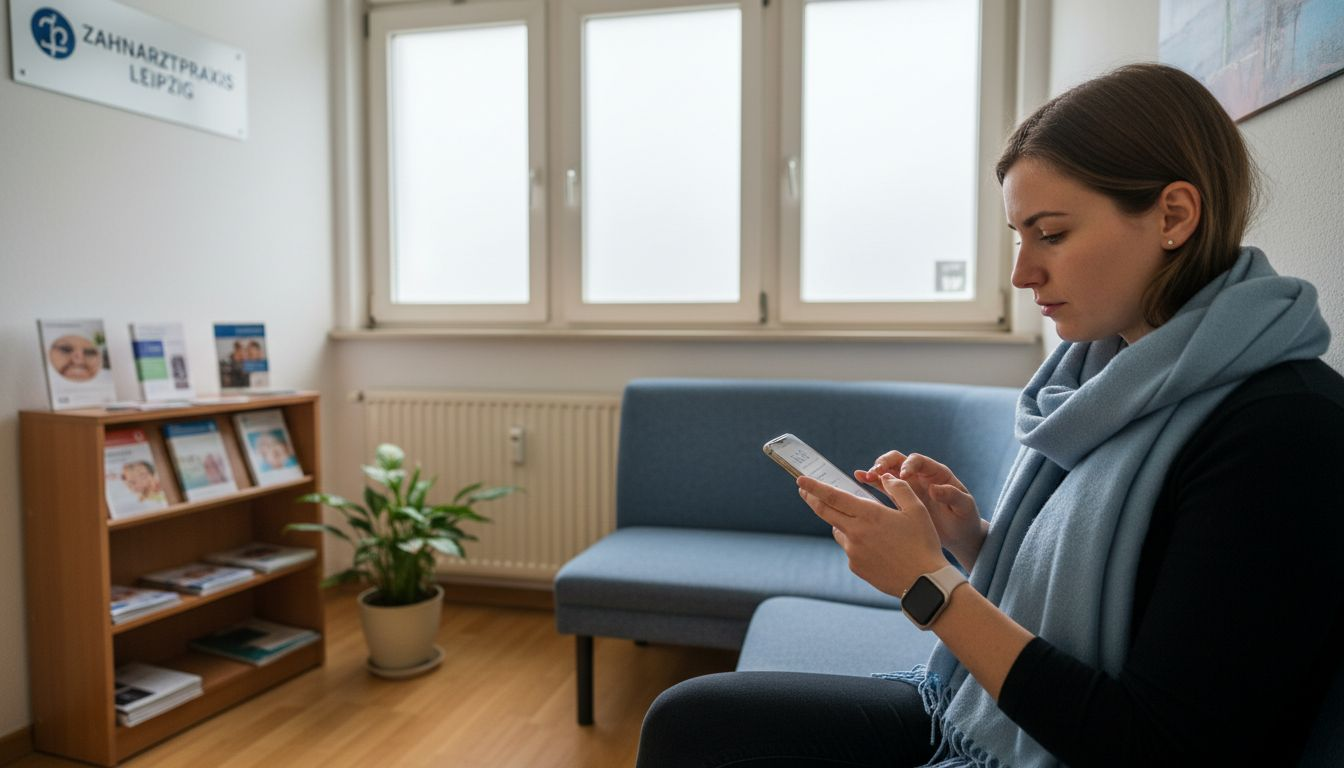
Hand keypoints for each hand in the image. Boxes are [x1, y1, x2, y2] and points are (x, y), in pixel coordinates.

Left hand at [798, 474, 947, 597]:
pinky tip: (878, 548)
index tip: (800, 480)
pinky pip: (850, 549)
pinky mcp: (855, 566)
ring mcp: (853, 552)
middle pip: (825, 512)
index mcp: (869, 515)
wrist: (923, 583)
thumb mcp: (917, 510)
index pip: (833, 497)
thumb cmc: (923, 544)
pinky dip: (857, 543)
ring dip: (843, 523)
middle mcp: (855, 533)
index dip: (814, 487)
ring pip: (839, 531)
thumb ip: (898, 489)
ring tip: (868, 526)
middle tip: (804, 490)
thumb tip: (885, 476)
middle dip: (811, 499)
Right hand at [855, 452, 986, 568]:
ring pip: (888, 471)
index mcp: (936, 473)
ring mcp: (909, 486)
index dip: (909, 465)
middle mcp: (920, 476)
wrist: (960, 535)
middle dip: (886, 463)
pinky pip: (883, 485)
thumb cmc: (965, 519)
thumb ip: (951, 495)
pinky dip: (872, 481)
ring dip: (876, 471)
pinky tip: (860, 478)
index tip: (903, 476)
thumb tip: (934, 488)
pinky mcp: (900, 498)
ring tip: (865, 476)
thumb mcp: (964, 507)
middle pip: (899, 460)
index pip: (918, 461)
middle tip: (876, 472)